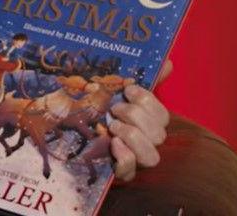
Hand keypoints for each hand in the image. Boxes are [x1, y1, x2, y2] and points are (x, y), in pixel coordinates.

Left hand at [108, 65, 170, 181]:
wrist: (68, 132)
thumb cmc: (97, 110)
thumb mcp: (116, 92)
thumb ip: (142, 79)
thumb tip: (168, 63)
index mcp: (147, 123)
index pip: (162, 116)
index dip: (148, 101)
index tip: (128, 90)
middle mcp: (145, 143)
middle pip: (159, 135)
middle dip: (137, 117)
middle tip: (115, 109)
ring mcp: (134, 160)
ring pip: (152, 157)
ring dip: (133, 136)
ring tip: (113, 126)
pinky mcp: (120, 173)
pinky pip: (130, 170)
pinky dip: (124, 157)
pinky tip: (113, 144)